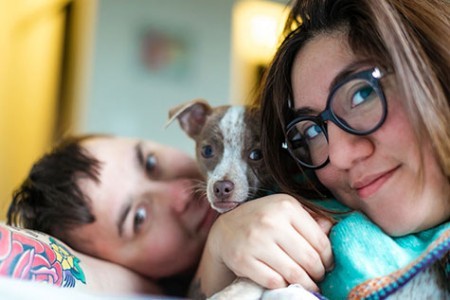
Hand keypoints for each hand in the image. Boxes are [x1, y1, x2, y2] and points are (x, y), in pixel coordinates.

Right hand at [206, 194, 332, 291]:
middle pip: (309, 259)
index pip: (319, 240)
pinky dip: (284, 285)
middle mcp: (270, 221)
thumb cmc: (262, 219)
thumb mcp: (285, 209)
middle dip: (318, 273)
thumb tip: (331, 229)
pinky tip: (286, 282)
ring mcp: (255, 241)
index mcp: (285, 206)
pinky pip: (274, 281)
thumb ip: (310, 217)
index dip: (328, 258)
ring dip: (305, 283)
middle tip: (318, 276)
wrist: (226, 230)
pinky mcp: (243, 260)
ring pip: (294, 273)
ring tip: (307, 283)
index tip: (327, 264)